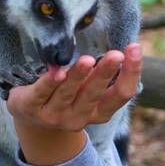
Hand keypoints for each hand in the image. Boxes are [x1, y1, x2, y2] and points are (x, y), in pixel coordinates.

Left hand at [6, 43, 142, 164]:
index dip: (131, 73)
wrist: (29, 117)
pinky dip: (49, 82)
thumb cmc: (66, 96)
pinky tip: (57, 72)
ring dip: (78, 76)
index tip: (135, 48)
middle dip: (104, 73)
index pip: (121, 94)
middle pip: (94, 94)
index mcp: (99, 112)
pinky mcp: (30, 107)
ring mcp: (54, 115)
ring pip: (68, 93)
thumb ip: (99, 77)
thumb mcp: (86, 91)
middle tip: (115, 55)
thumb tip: (120, 49)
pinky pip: (41, 93)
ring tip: (87, 60)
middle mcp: (79, 117)